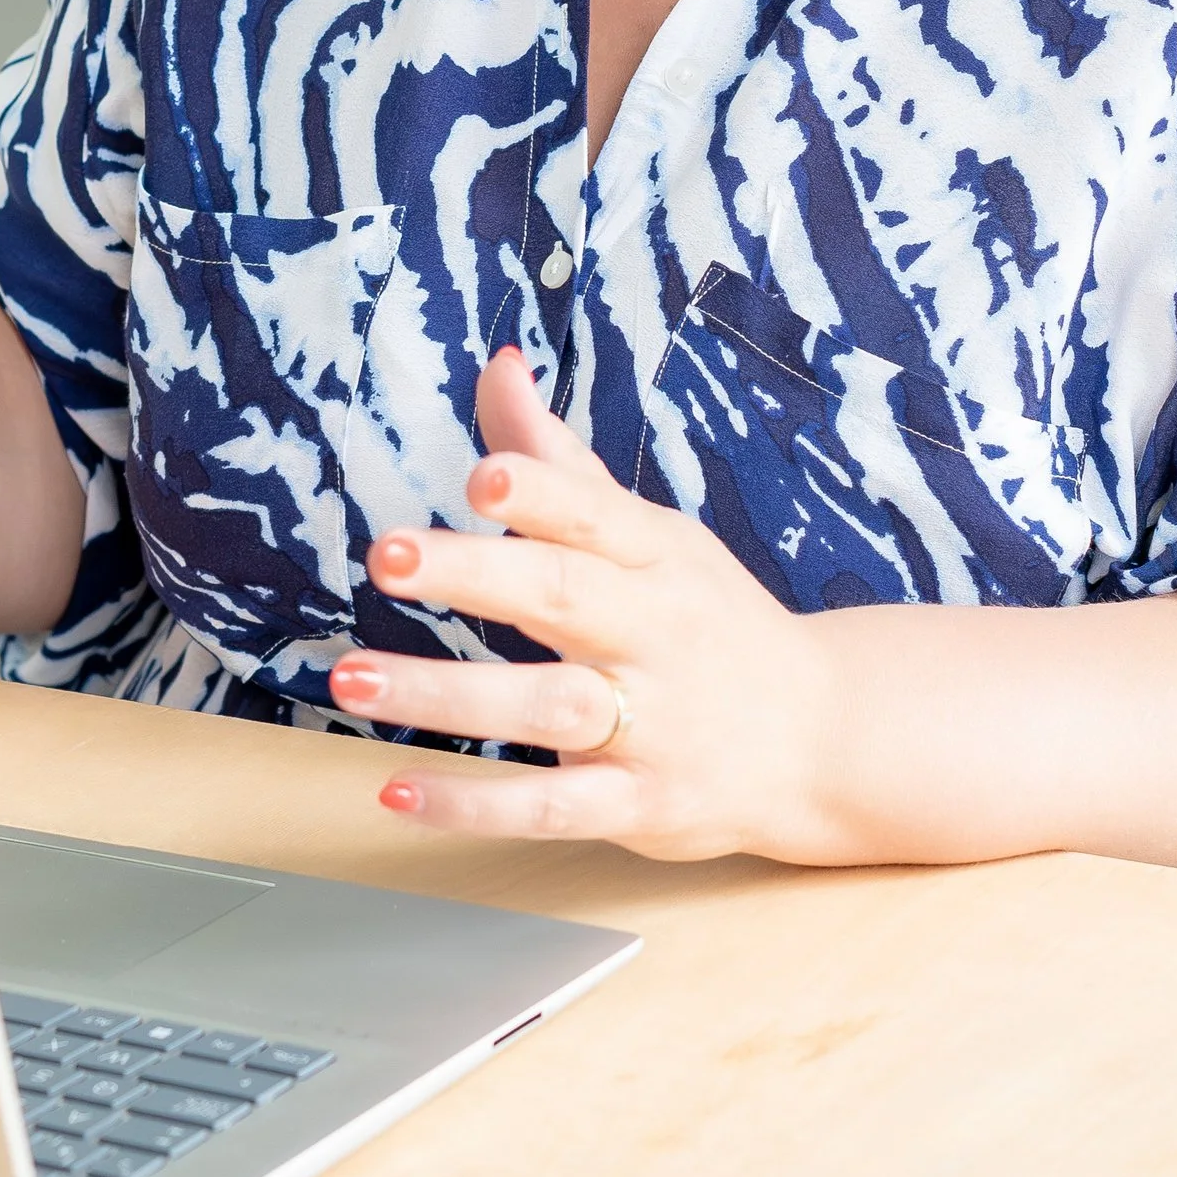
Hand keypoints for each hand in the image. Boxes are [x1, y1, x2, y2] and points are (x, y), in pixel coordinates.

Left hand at [328, 348, 838, 860]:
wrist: (822, 740)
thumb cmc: (709, 621)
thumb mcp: (649, 534)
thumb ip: (559, 461)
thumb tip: (496, 366)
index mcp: (656, 556)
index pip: (596, 511)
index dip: (542, 490)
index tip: (482, 476)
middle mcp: (656, 634)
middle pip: (564, 596)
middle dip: (474, 573)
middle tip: (386, 555)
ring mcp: (652, 725)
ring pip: (544, 706)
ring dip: (445, 695)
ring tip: (353, 679)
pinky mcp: (640, 805)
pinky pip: (550, 809)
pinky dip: (474, 805)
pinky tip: (398, 790)